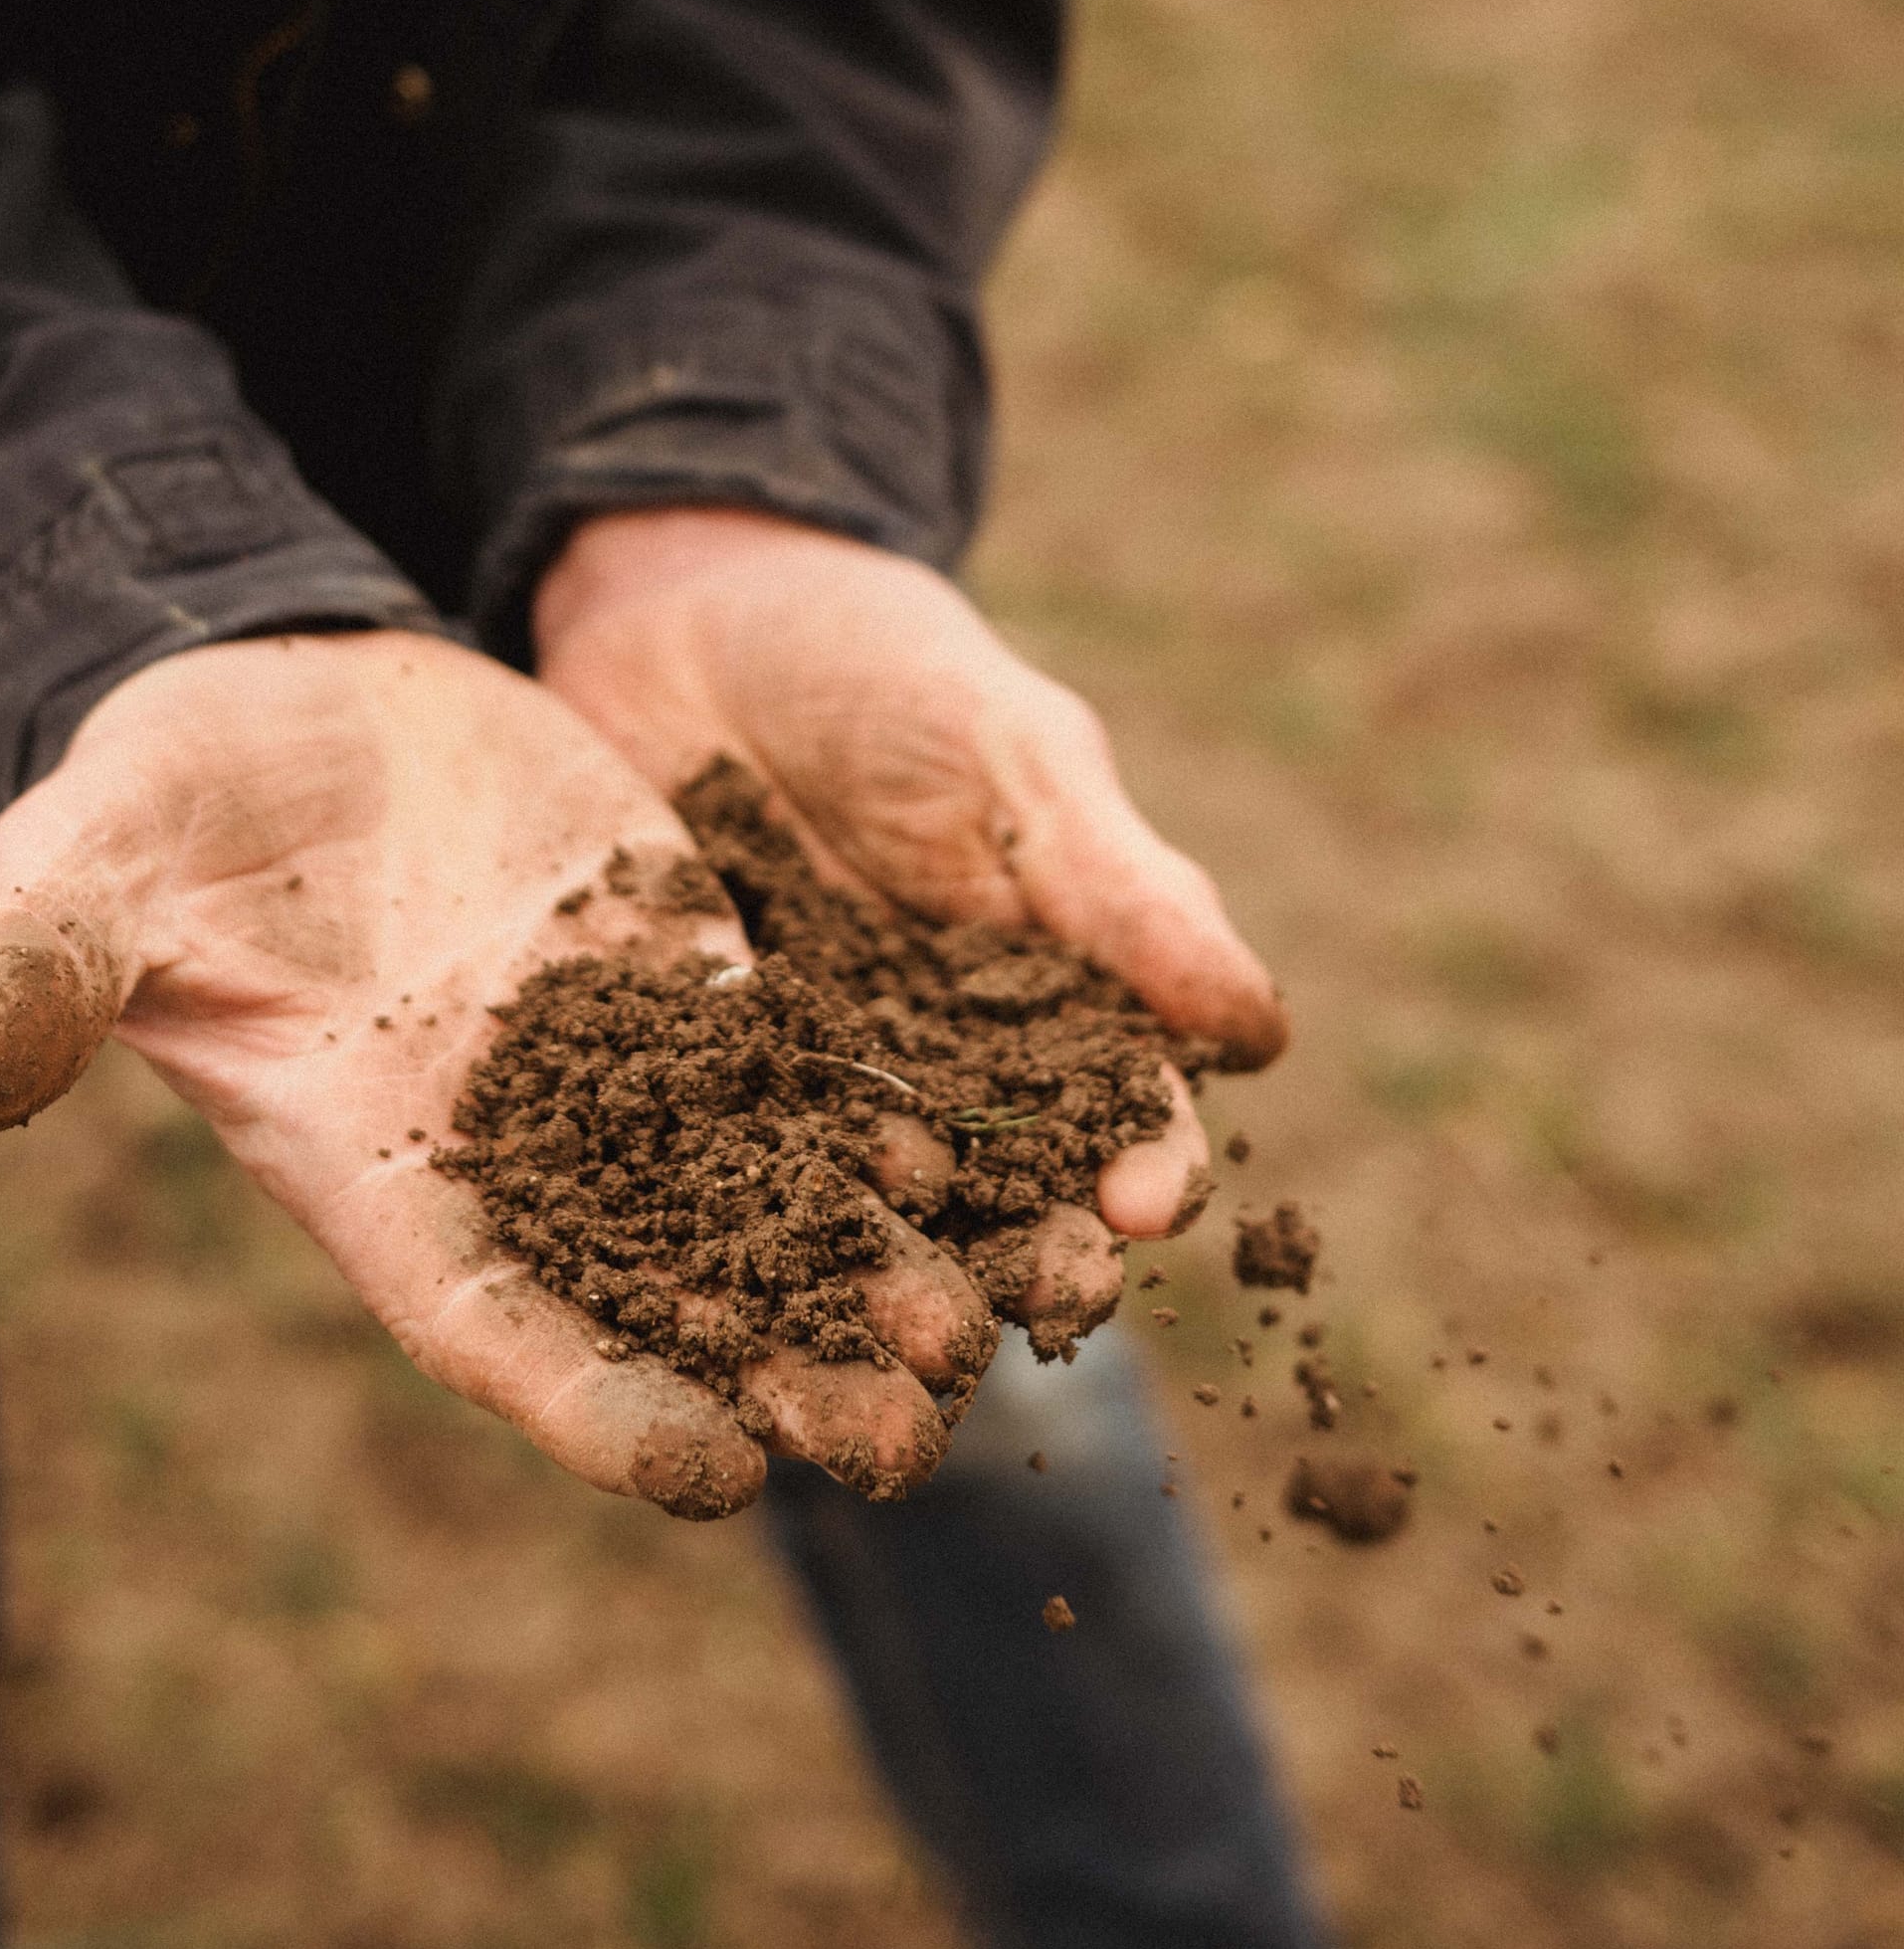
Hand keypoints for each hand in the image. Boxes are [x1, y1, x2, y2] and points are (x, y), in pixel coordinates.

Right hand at [0, 634, 988, 1515]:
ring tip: (984, 1330)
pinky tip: (978, 1152)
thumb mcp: (96, 867)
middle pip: (657, 1293)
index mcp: (370, 1161)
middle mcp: (510, 1143)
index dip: (591, 1397)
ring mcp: (608, 1062)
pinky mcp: (680, 972)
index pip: (489, 1317)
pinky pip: (794, 1064)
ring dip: (860, 1269)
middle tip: (905, 1446)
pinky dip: (875, 1116)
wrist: (278, 704)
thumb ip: (43, 969)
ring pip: (754, 1197)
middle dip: (775, 1373)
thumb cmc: (165, 802)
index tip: (708, 1475)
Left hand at [535, 509, 1286, 1266]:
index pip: (1127, 1101)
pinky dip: (737, 1223)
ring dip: (897, 1274)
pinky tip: (735, 1276)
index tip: (1147, 1204)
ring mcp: (819, 1081)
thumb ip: (1120, 893)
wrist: (686, 614)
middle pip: (1012, 1188)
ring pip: (874, 1208)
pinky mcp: (696, 1079)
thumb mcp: (1013, 756)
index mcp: (1053, 991)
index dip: (1149, 1157)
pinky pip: (725, 1164)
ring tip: (900, 1334)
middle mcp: (947, 1064)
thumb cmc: (884, 671)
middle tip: (1043, 1308)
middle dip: (1037, 1252)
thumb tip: (1261, 1031)